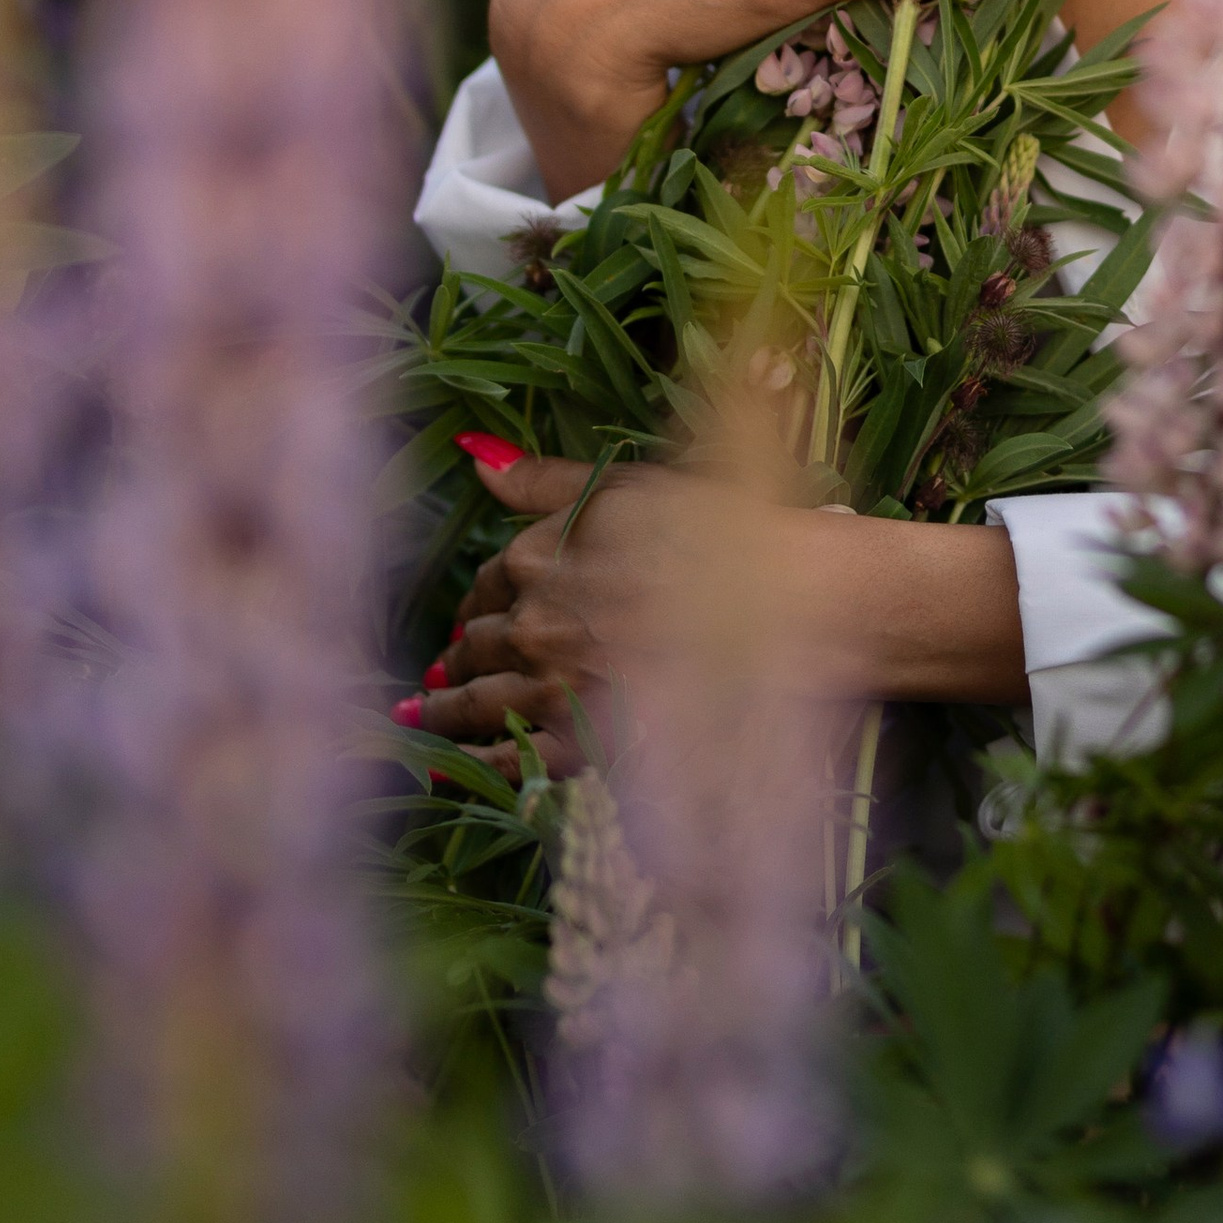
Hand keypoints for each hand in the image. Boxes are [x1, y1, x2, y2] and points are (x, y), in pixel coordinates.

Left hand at [407, 447, 1029, 779]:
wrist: (802, 608)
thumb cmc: (732, 529)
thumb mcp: (639, 485)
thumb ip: (547, 478)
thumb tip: (470, 454)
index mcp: (547, 551)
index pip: (492, 574)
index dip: (485, 590)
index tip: (479, 604)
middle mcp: (539, 622)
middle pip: (479, 639)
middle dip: (463, 650)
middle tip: (446, 662)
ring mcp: (560, 687)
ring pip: (479, 701)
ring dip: (444, 707)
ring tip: (420, 710)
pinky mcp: (588, 744)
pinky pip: (512, 759)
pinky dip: (472, 763)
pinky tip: (447, 768)